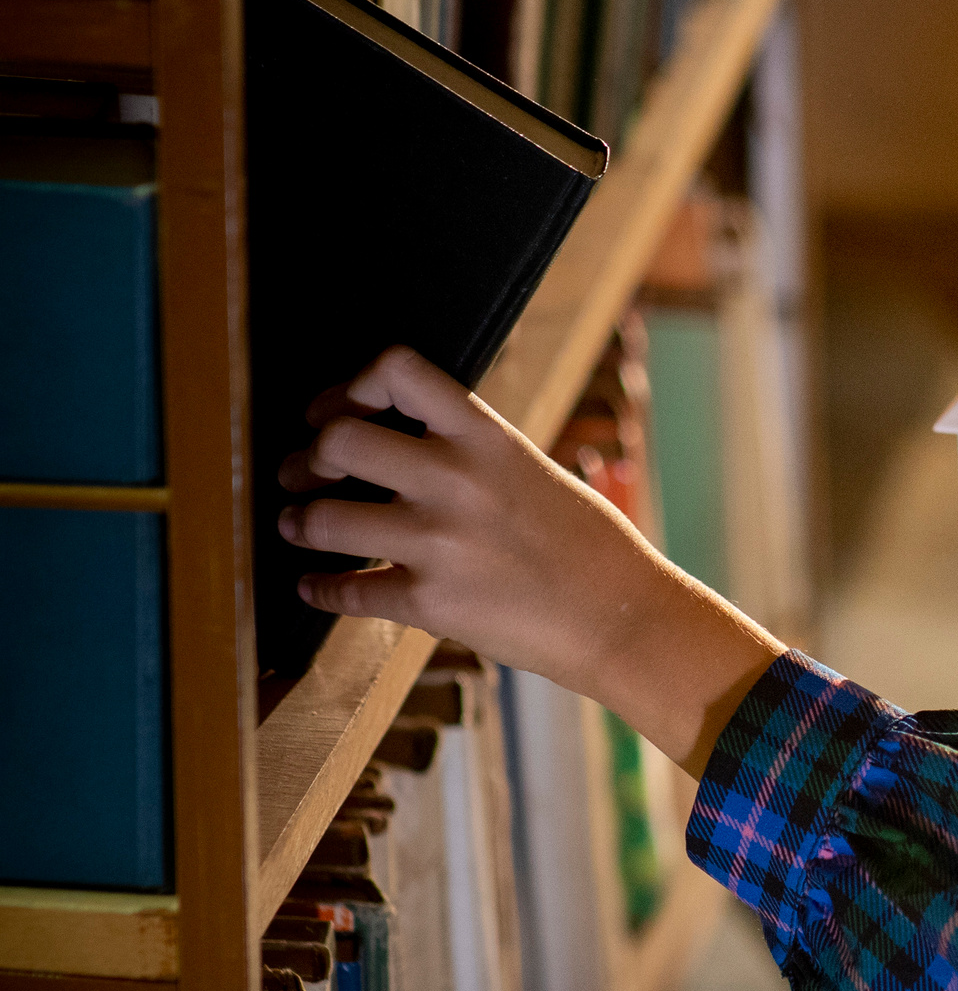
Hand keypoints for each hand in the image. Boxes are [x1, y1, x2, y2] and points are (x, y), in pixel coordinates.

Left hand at [278, 348, 783, 776]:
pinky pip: (345, 592)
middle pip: (337, 440)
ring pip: (322, 518)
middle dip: (305, 458)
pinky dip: (319, 590)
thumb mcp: (536, 473)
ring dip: (297, 522)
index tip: (339, 410)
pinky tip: (316, 587)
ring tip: (297, 525)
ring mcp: (440, 544)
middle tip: (303, 473)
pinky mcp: (430, 604)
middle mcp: (457, 482)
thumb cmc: (590, 548)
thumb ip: (474, 453)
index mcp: (488, 439)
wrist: (627, 620)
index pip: (397, 370)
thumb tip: (406, 441)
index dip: (349, 385)